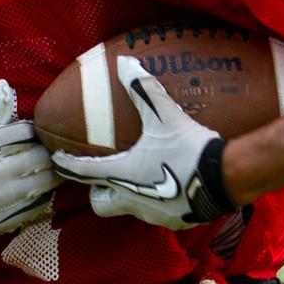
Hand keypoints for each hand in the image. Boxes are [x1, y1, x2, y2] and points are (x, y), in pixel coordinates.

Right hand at [0, 81, 59, 235]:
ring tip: (52, 165)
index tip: (36, 133)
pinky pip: (43, 201)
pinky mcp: (11, 217)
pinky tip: (40, 185)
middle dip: (49, 150)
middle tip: (51, 148)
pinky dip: (46, 191)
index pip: (26, 131)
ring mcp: (3, 199)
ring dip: (54, 171)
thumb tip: (5, 85)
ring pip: (47, 180)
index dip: (36, 130)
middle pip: (41, 155)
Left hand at [52, 56, 236, 229]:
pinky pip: (155, 213)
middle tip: (105, 174)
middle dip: (98, 189)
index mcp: (123, 175)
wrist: (226, 179)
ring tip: (140, 176)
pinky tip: (169, 186)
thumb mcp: (165, 115)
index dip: (67, 165)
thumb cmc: (189, 149)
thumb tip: (124, 63)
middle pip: (101, 201)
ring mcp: (152, 215)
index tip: (57, 161)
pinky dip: (155, 201)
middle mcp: (132, 200)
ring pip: (128, 208)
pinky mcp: (174, 221)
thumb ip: (143, 90)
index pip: (84, 172)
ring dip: (128, 194)